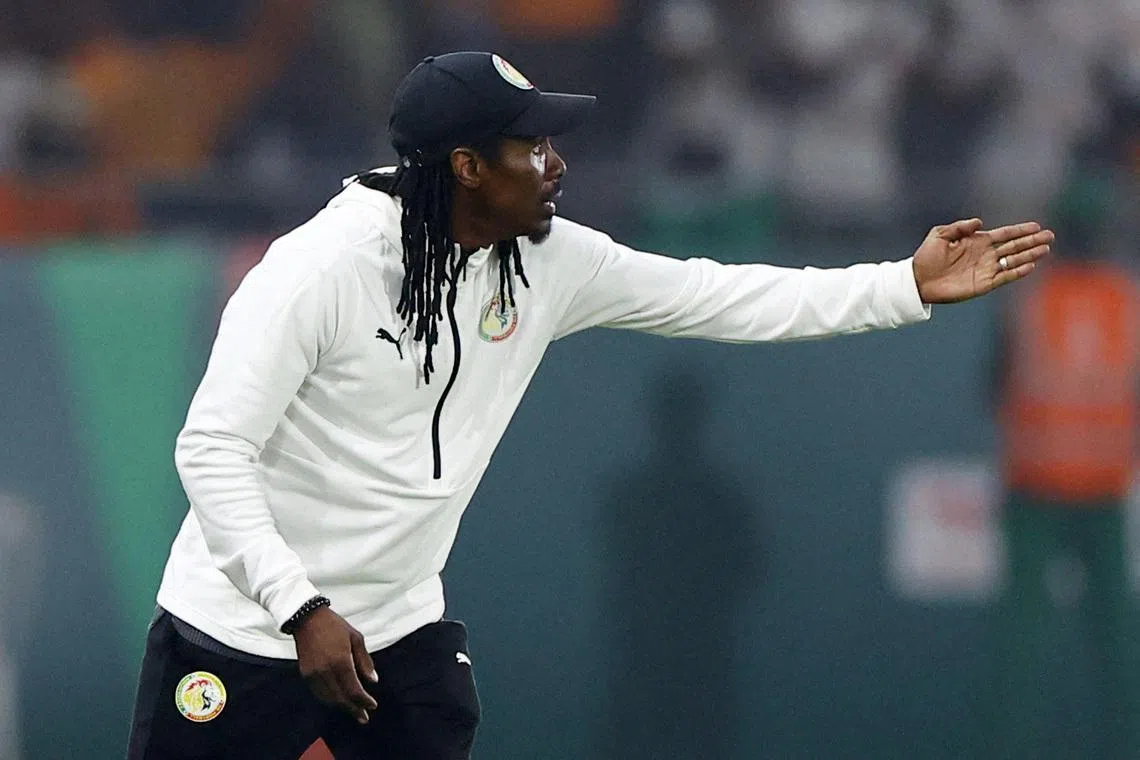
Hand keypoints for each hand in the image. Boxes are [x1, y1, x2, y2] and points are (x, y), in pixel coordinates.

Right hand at [293, 606, 378, 723]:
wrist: (307, 619)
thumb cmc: (335, 626)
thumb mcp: (356, 638)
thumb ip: (365, 661)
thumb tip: (373, 680)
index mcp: (341, 661)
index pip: (354, 689)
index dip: (364, 700)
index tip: (372, 706)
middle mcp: (326, 671)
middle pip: (341, 698)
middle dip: (354, 709)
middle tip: (364, 717)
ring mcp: (313, 674)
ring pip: (329, 698)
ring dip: (342, 707)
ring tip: (353, 711)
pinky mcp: (305, 674)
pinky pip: (319, 693)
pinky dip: (330, 700)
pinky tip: (338, 701)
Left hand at [911, 218, 1053, 303]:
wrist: (918, 280)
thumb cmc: (926, 256)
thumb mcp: (940, 235)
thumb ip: (960, 227)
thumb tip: (979, 223)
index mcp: (977, 242)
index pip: (1004, 234)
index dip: (1020, 230)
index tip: (1036, 226)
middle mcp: (985, 255)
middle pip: (1014, 246)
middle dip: (1032, 241)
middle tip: (1049, 236)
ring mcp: (986, 269)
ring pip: (1013, 261)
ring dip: (1029, 255)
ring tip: (1045, 249)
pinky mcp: (983, 284)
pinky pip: (1004, 277)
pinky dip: (1016, 271)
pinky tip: (1029, 266)